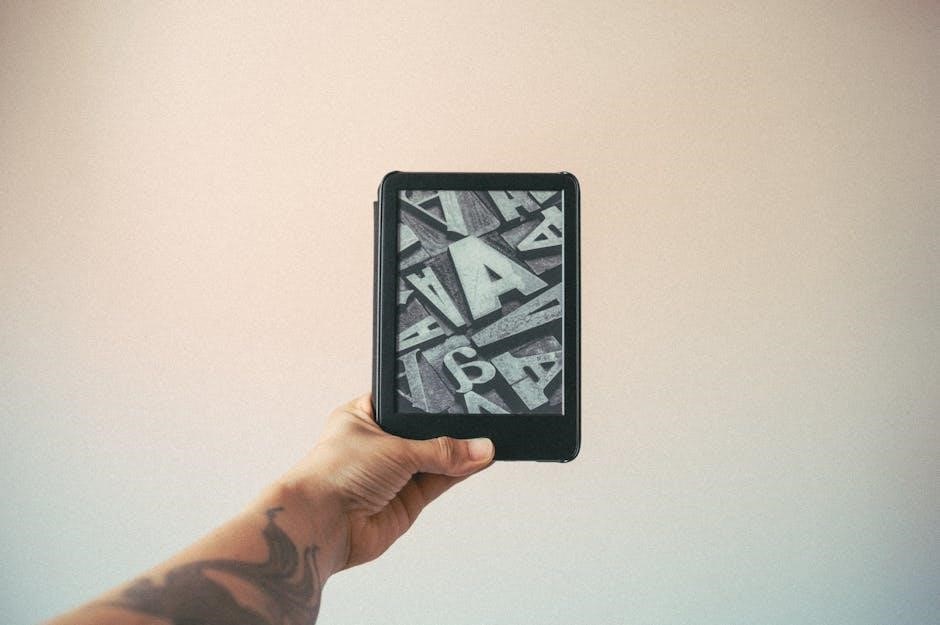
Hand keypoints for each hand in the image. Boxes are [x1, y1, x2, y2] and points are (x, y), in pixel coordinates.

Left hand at [279, 393, 493, 571]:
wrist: (321, 524)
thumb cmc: (334, 474)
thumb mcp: (394, 448)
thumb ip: (440, 450)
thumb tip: (479, 447)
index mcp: (364, 417)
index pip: (406, 404)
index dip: (432, 402)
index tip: (463, 398)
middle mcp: (379, 445)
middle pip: (425, 433)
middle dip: (450, 431)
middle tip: (481, 423)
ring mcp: (393, 474)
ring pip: (436, 459)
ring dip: (459, 454)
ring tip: (487, 443)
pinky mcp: (406, 501)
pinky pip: (439, 482)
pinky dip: (458, 474)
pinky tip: (478, 462)